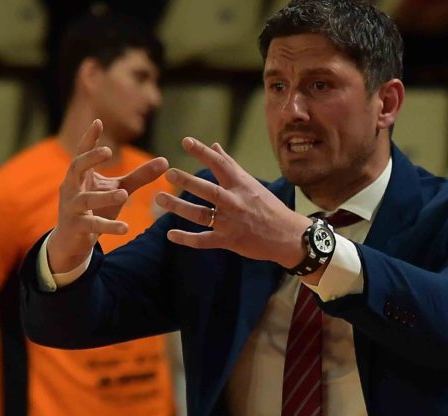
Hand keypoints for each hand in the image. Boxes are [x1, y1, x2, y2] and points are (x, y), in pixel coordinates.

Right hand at [49, 119, 168, 272]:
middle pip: (76, 168)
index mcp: (80, 175)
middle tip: (108, 151)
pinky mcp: (76, 228)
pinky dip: (109, 226)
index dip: (89, 138)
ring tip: (123, 194)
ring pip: (86, 200)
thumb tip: (165, 161)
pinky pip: (92, 225)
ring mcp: (72, 208)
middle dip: (90, 159)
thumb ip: (139, 176)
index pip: (82, 152)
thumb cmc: (96, 209)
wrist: (72, 242)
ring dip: (104, 197)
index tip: (98, 121)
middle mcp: (71, 187)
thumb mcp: (119, 189)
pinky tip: (125, 228)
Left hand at [158, 137, 310, 267]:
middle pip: (208, 190)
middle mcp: (235, 202)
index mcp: (241, 185)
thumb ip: (230, 165)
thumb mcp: (252, 184)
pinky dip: (186, 239)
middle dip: (187, 181)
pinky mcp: (229, 240)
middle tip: (168, 172)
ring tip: (160, 199)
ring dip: (179, 207)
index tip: (185, 142)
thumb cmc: (269, 207)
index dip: (202, 152)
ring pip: (200, 214)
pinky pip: (203, 240)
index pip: (220, 164)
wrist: (287, 236)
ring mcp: (231, 223)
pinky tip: (170, 234)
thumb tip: (215, 145)